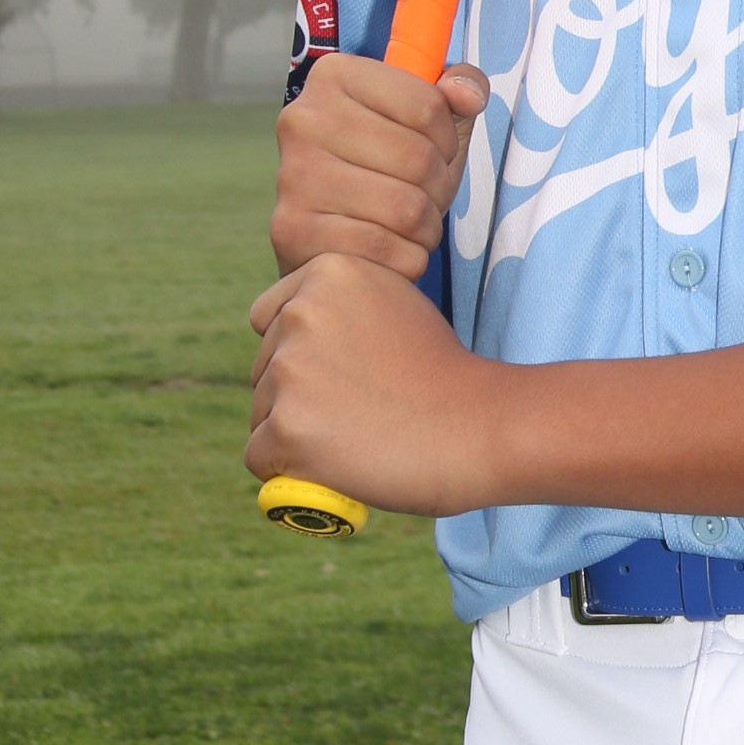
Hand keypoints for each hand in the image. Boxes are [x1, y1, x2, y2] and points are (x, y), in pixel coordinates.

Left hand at [246, 254, 517, 517]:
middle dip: (297, 397)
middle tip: (361, 413)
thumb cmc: (446, 377)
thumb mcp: (393, 309)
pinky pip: (260, 457)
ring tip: (362, 436)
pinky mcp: (286, 426)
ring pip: (261, 414)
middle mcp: (299, 312)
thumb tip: (290, 346)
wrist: (482, 426)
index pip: (269, 318)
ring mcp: (289, 369)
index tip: (343, 376)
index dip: (302, 355)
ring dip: (297, 435)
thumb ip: (338, 313)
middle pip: (262, 368)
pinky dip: (292, 473)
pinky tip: (341, 466)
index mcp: (327, 272)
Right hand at [270, 52, 488, 278]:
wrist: (329, 233)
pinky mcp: (292, 228)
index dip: (448, 139)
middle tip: (428, 196)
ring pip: (405, 208)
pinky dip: (405, 257)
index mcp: (334, 75)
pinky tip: (392, 249)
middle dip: (440, 187)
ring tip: (413, 224)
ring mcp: (293, 174)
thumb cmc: (384, 168)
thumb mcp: (428, 119)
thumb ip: (460, 88)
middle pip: (418, 158)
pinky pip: (381, 248)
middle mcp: (303, 118)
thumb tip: (468, 96)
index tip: (436, 151)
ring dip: (426, 227)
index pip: (427, 106)